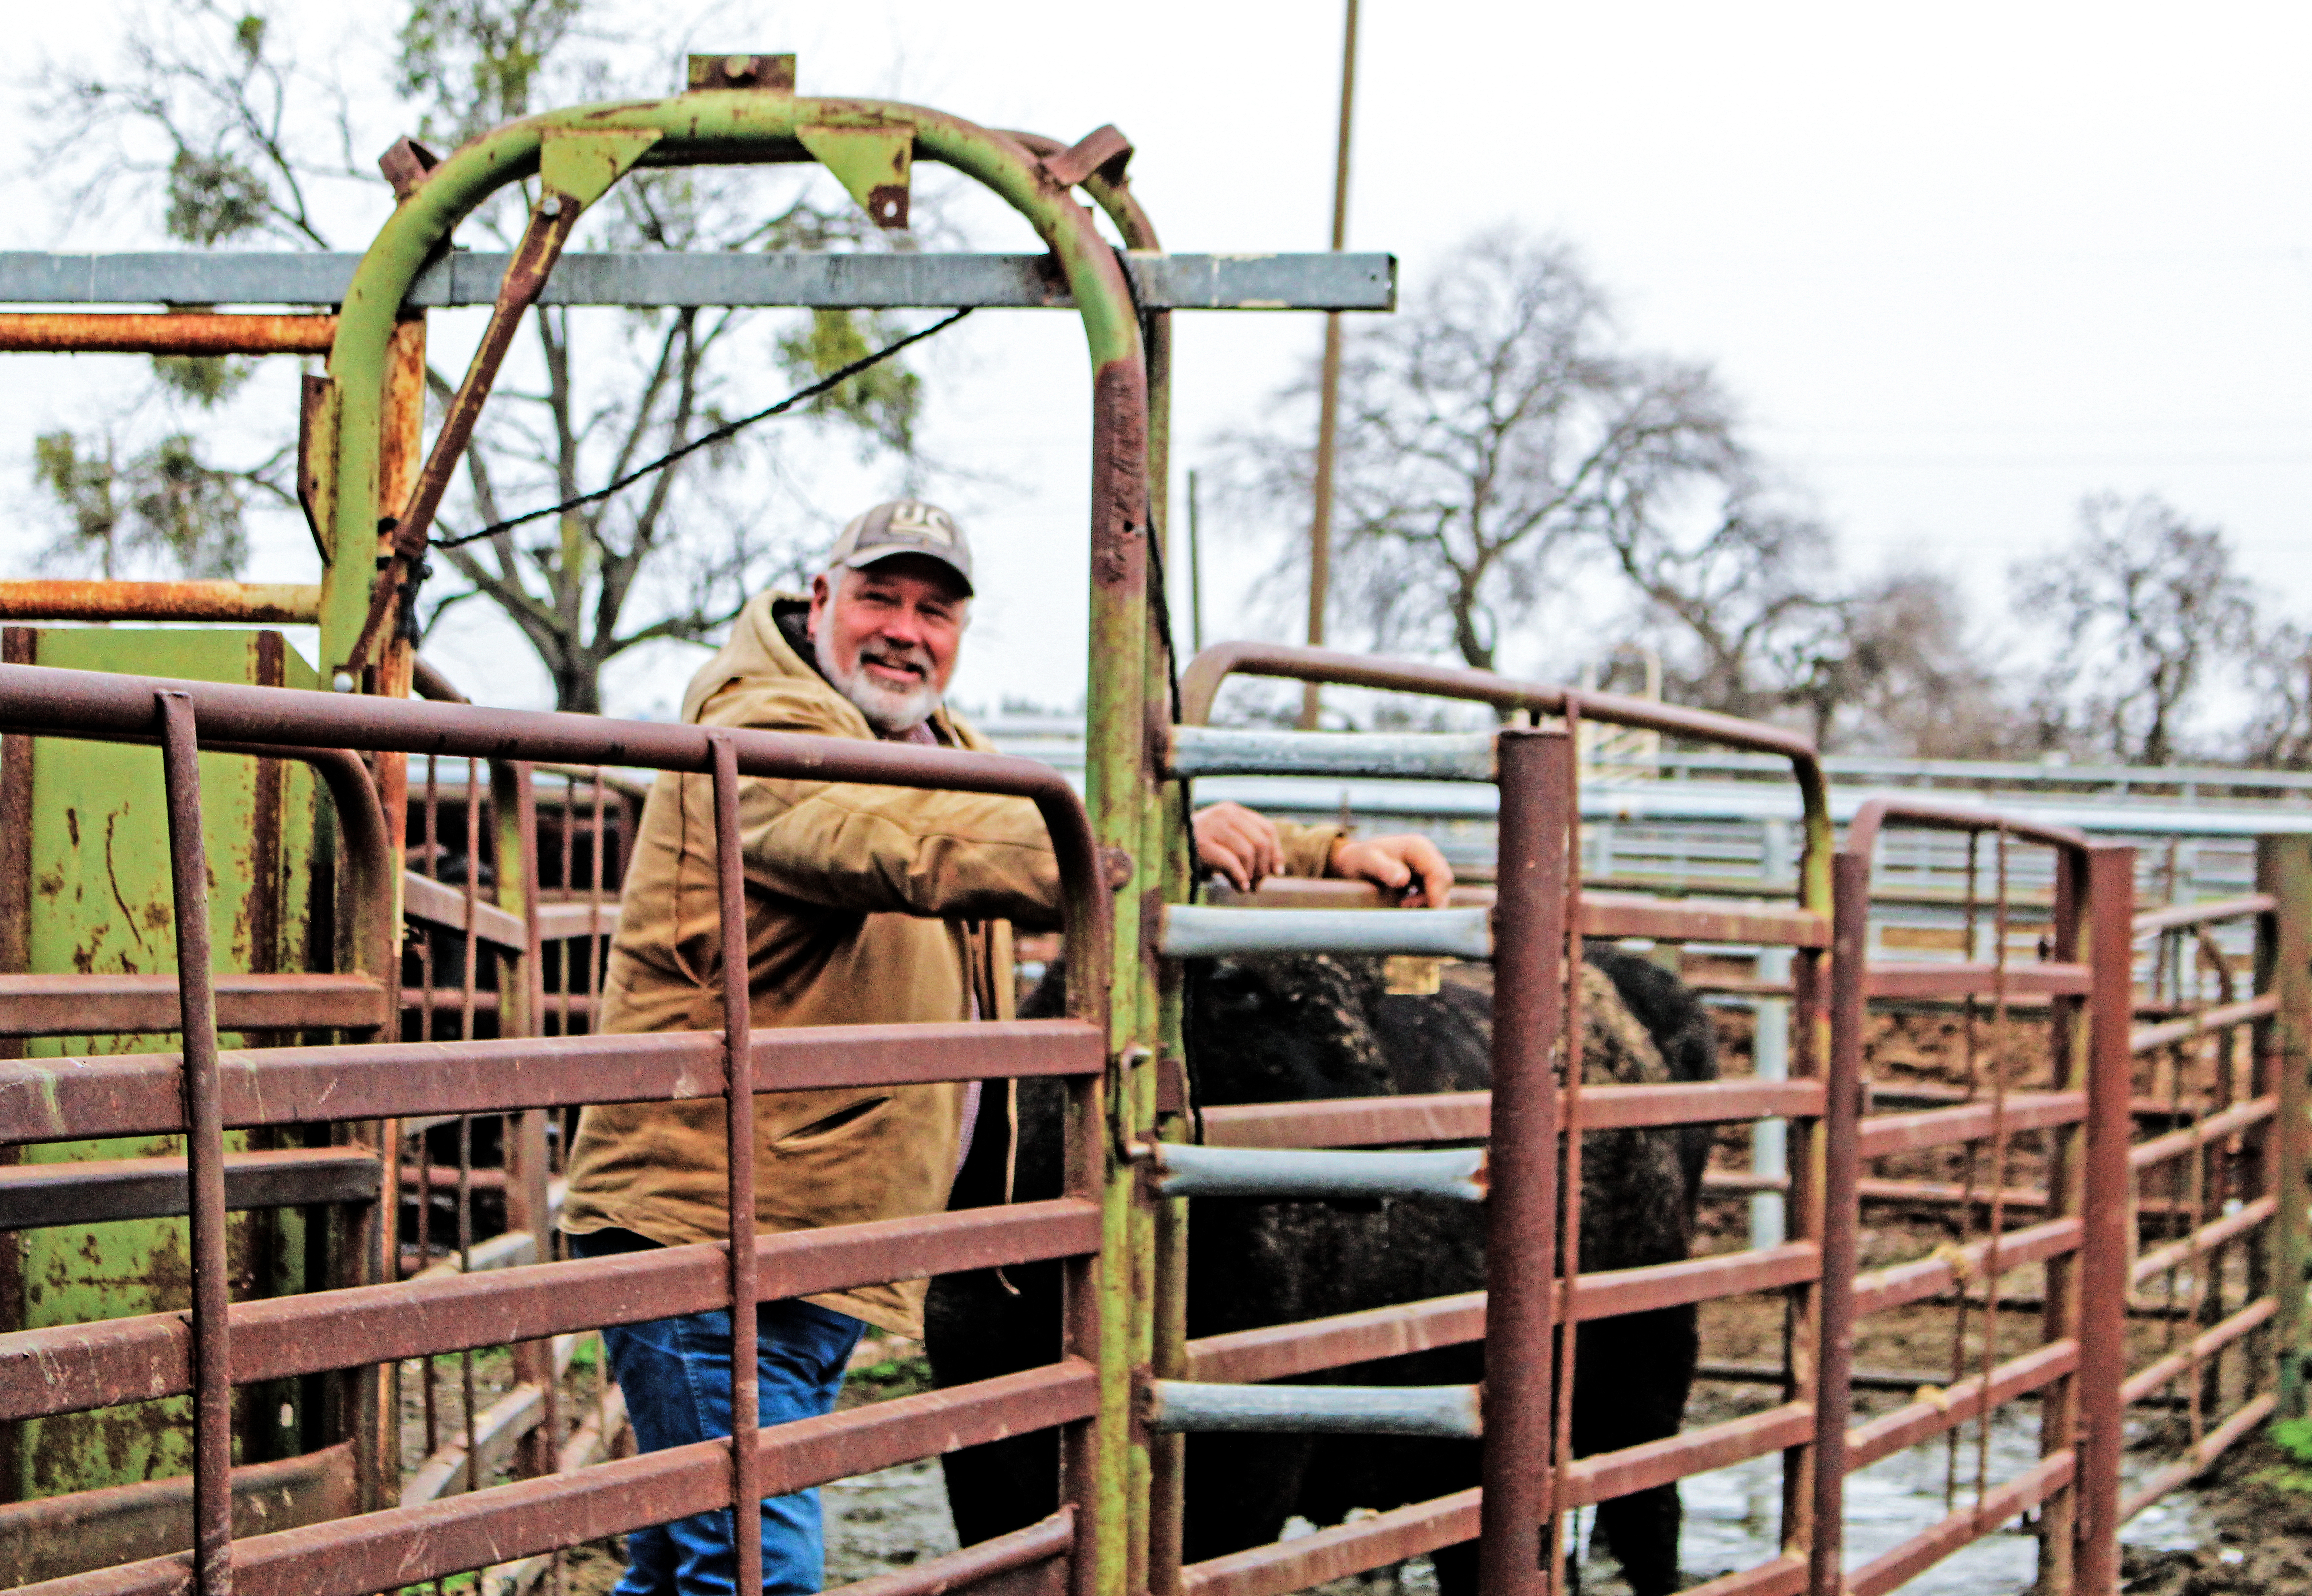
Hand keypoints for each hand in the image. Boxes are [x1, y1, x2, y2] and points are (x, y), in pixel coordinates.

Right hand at [1191, 802, 1284, 891]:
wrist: (1165, 848)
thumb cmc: (1200, 850)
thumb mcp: (1226, 843)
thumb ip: (1248, 848)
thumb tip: (1276, 871)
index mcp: (1233, 810)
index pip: (1267, 829)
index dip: (1276, 852)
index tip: (1277, 872)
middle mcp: (1225, 813)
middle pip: (1261, 842)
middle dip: (1263, 868)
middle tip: (1258, 885)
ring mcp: (1212, 826)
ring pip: (1249, 853)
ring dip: (1251, 875)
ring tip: (1245, 887)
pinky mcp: (1202, 843)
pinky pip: (1232, 862)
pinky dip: (1240, 877)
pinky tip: (1240, 887)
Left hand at [1328, 833, 1454, 907]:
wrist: (1352, 861)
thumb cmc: (1358, 860)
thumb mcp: (1366, 862)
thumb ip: (1383, 869)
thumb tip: (1403, 879)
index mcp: (1418, 847)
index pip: (1439, 874)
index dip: (1437, 897)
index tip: (1426, 917)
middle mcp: (1427, 854)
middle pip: (1444, 883)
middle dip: (1432, 902)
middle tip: (1405, 910)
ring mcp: (1427, 866)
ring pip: (1440, 891)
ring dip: (1426, 904)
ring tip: (1401, 906)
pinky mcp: (1424, 878)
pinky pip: (1432, 894)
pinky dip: (1422, 904)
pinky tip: (1404, 906)